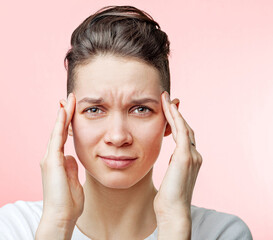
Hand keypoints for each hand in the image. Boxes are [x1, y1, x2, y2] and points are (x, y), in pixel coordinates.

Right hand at [39, 93, 83, 223]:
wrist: (60, 217)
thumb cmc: (68, 203)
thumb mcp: (73, 181)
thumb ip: (71, 168)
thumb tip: (73, 157)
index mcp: (57, 162)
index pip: (62, 138)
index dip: (67, 124)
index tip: (72, 111)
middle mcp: (51, 158)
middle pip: (58, 131)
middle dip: (64, 115)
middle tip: (69, 99)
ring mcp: (50, 159)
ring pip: (57, 132)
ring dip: (63, 115)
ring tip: (69, 100)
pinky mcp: (52, 161)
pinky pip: (57, 138)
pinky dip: (60, 125)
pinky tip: (64, 112)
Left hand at [154, 91, 202, 223]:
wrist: (173, 211)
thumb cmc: (169, 198)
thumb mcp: (171, 176)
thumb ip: (174, 164)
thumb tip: (171, 157)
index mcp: (190, 159)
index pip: (184, 136)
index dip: (177, 122)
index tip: (168, 110)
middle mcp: (194, 155)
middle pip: (186, 128)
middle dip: (176, 113)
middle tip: (167, 99)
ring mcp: (192, 155)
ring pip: (183, 127)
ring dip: (174, 112)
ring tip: (165, 99)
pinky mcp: (185, 156)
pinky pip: (181, 132)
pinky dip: (175, 118)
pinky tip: (168, 108)